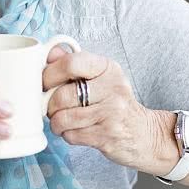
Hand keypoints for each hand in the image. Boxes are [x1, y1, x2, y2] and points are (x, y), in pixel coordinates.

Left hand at [43, 47, 165, 170]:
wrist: (145, 134)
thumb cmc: (114, 102)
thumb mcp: (99, 77)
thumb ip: (74, 63)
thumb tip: (48, 52)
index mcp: (107, 67)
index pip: (70, 63)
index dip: (49, 74)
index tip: (43, 83)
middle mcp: (112, 87)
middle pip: (62, 95)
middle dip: (49, 105)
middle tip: (52, 108)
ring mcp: (112, 113)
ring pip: (63, 118)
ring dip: (56, 123)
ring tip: (62, 121)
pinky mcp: (108, 136)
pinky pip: (71, 135)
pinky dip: (66, 135)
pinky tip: (75, 131)